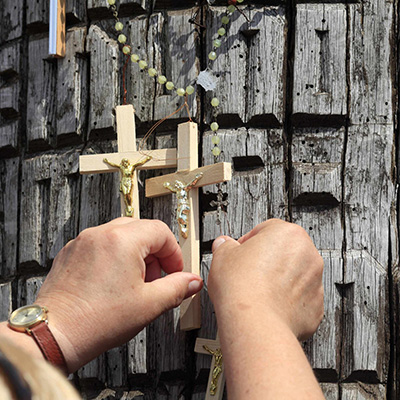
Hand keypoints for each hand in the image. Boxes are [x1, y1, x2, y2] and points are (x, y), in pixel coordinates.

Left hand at [35, 218, 202, 372]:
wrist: (54, 335)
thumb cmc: (96, 321)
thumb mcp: (149, 305)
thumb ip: (177, 288)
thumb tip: (192, 281)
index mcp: (122, 241)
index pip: (160, 232)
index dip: (173, 253)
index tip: (175, 271)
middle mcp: (100, 234)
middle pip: (141, 229)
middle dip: (155, 252)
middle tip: (156, 277)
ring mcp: (83, 241)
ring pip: (120, 235)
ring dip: (135, 253)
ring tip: (135, 282)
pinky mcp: (71, 252)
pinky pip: (101, 244)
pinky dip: (114, 256)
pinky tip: (113, 282)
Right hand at [208, 219, 323, 339]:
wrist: (255, 323)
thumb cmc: (242, 287)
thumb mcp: (222, 255)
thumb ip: (225, 246)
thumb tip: (224, 245)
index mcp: (288, 234)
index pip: (266, 229)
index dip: (248, 242)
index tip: (239, 253)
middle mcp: (308, 255)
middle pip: (284, 252)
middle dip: (266, 261)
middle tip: (247, 272)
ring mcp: (315, 283)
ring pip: (294, 276)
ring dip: (278, 281)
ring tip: (256, 292)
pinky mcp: (315, 308)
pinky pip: (299, 300)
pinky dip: (286, 302)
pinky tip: (268, 306)